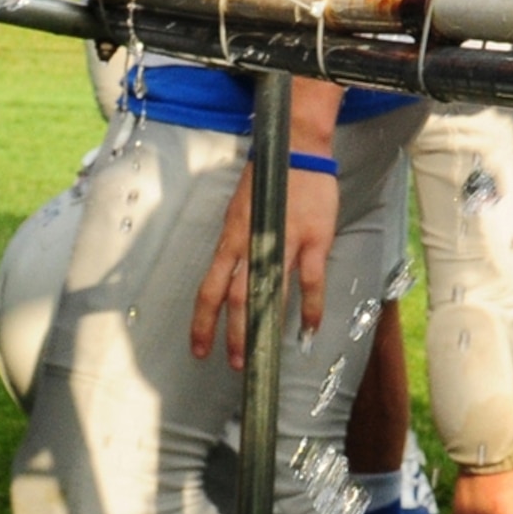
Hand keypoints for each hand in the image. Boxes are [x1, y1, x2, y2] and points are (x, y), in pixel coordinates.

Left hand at [190, 165, 342, 364]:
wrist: (296, 150)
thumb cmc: (269, 181)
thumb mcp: (242, 213)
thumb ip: (239, 245)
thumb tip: (235, 276)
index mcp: (232, 239)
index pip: (209, 288)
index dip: (203, 322)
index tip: (199, 348)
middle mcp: (252, 244)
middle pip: (235, 298)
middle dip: (234, 335)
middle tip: (235, 363)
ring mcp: (283, 242)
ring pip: (268, 292)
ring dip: (264, 325)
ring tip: (263, 352)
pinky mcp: (313, 239)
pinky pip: (310, 280)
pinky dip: (310, 307)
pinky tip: (311, 327)